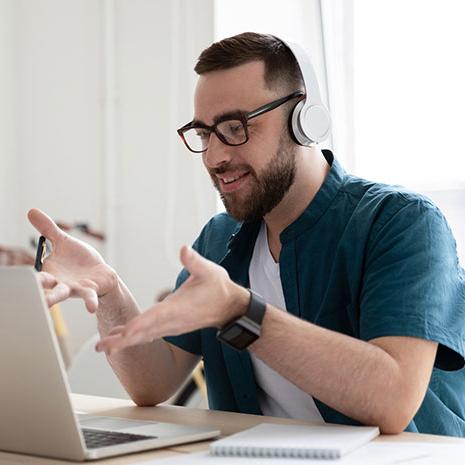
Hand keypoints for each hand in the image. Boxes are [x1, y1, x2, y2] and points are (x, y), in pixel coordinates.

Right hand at [28, 208, 117, 311]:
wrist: (100, 273)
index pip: (35, 275)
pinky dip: (89, 302)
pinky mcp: (90, 290)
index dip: (27, 277)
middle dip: (36, 288)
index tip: (17, 278)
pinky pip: (89, 296)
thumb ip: (48, 229)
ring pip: (62, 293)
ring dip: (54, 298)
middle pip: (45, 286)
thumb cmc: (80, 260)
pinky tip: (90, 307)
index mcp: (50, 271)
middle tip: (26, 292)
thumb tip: (31, 211)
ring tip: (47, 304)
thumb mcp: (63, 241)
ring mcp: (74, 288)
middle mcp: (59, 282)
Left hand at [95, 245, 248, 354]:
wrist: (230, 307)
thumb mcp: (209, 270)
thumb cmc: (218, 287)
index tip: (124, 334)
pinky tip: (121, 337)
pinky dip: (134, 337)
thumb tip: (183, 249)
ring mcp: (172, 326)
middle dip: (123, 340)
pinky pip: (150, 334)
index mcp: (179, 307)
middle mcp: (172, 320)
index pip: (155, 317)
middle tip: (102, 348)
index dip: (139, 325)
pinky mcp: (171, 326)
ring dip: (124, 341)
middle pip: (144, 332)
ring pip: (145, 335)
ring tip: (104, 347)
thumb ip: (194, 261)